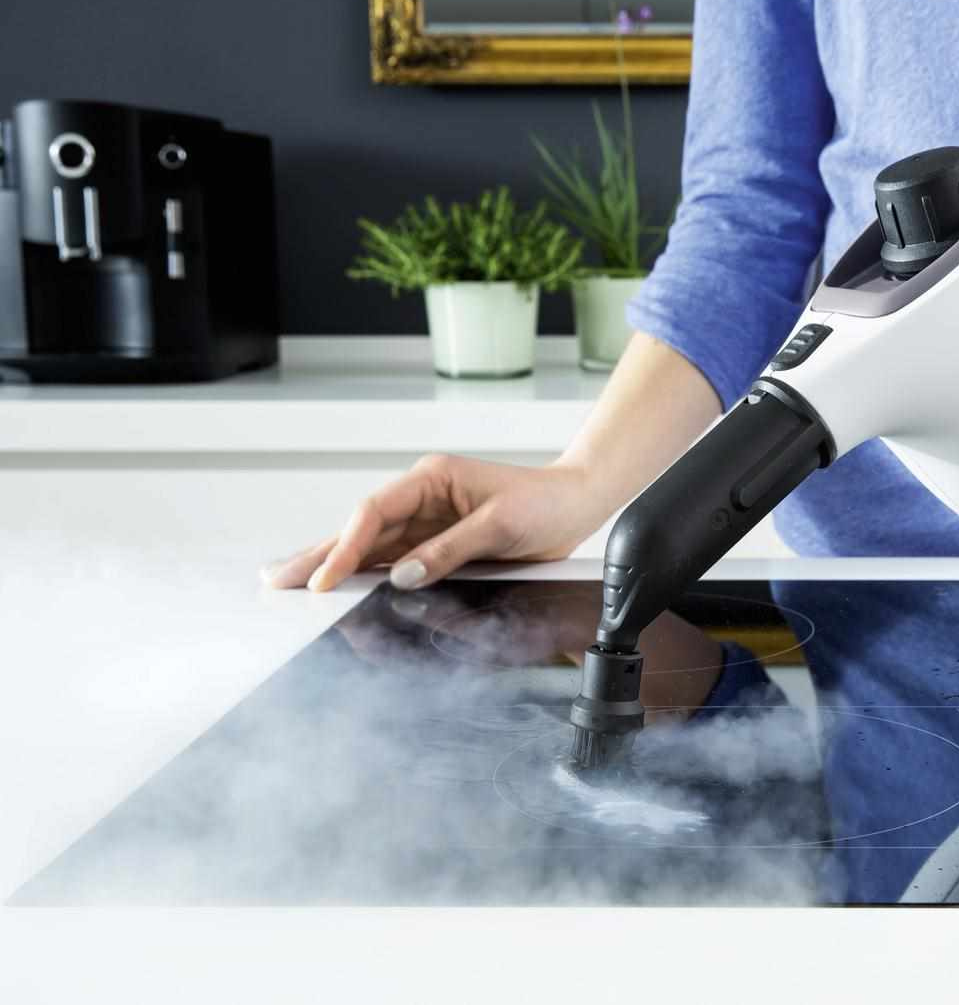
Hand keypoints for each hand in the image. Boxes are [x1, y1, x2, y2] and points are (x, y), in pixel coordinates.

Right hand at [261, 455, 604, 592]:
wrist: (576, 503)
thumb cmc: (544, 503)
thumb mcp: (499, 525)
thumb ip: (449, 550)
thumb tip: (405, 576)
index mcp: (431, 479)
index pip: (374, 513)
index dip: (346, 547)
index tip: (325, 579)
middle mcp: (422, 497)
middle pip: (360, 529)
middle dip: (319, 555)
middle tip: (276, 579)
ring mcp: (427, 520)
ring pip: (370, 547)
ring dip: (334, 567)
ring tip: (293, 585)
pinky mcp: (438, 542)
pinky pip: (394, 560)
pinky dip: (365, 575)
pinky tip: (340, 587)